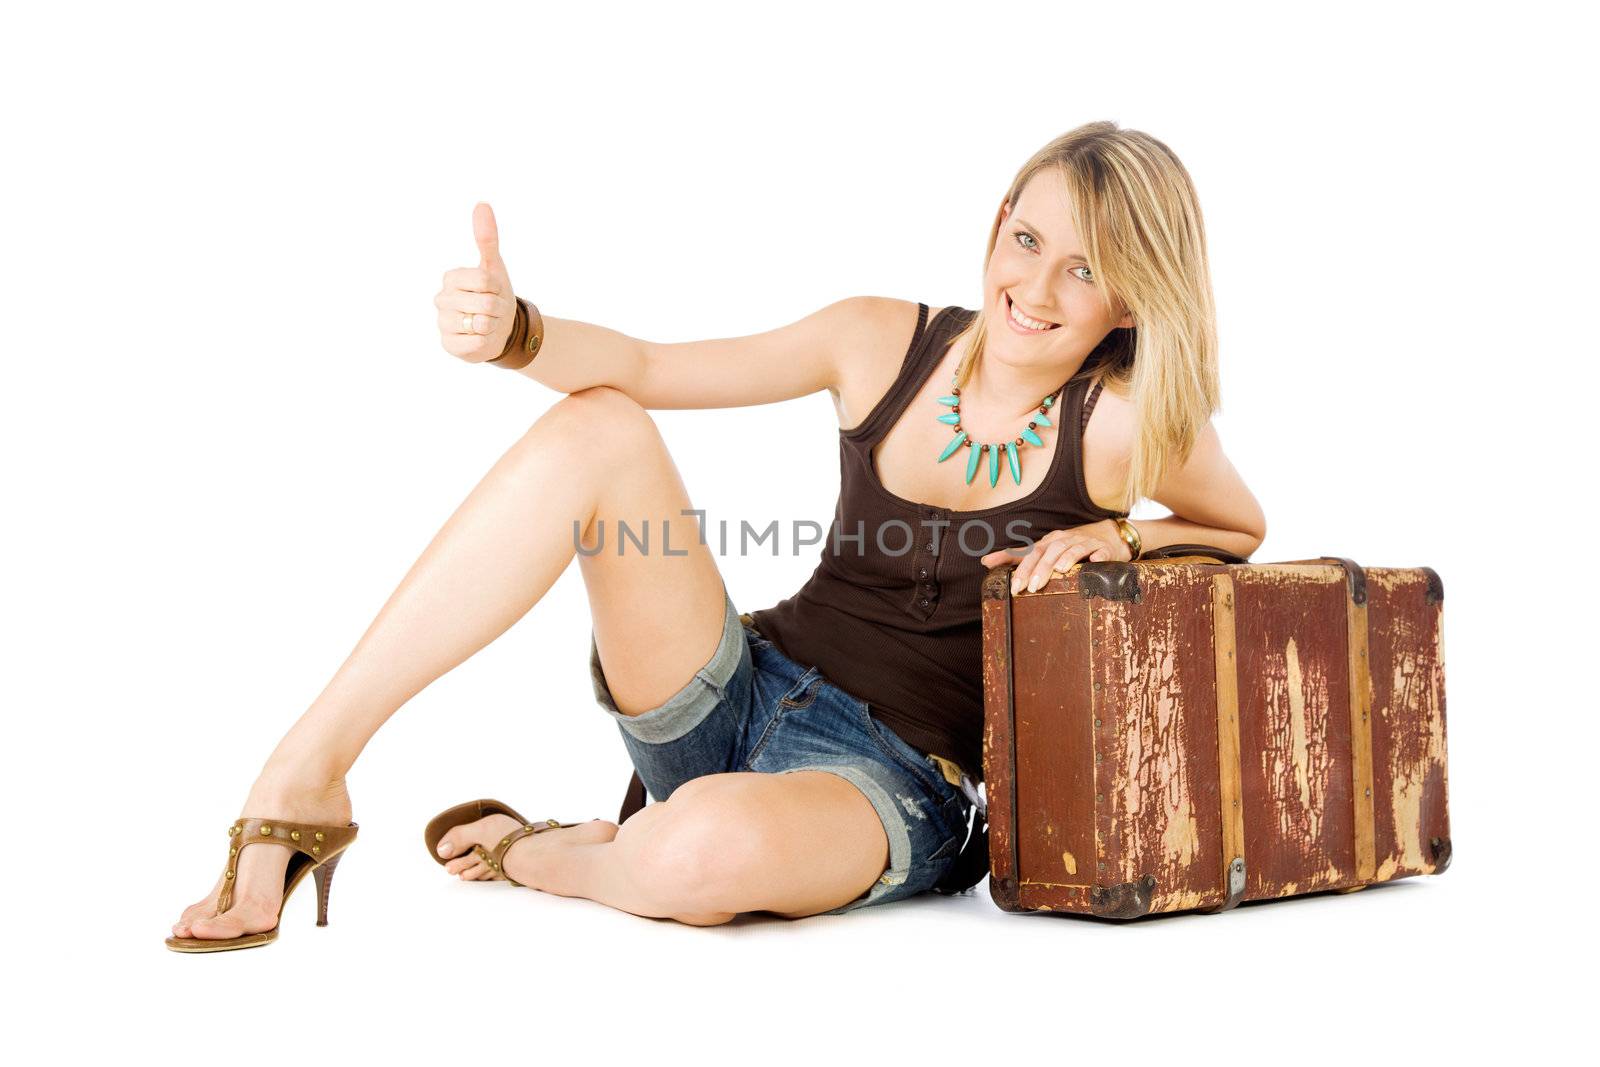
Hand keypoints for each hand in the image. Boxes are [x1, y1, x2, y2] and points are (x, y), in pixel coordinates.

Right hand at [435, 202, 517, 362]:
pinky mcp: (448, 345)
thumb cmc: (494, 294)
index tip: (494, 291)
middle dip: (498, 309)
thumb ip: (487, 237)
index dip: (498, 289)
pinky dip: (485, 341)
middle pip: (485, 304)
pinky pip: (475, 343)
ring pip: (481, 324)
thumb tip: (482, 204)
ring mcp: (443, 323)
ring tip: (487, 323)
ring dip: (493, 325)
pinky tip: (480, 337)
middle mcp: (442, 299)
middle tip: (493, 310)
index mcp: (451, 278)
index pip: (484, 281)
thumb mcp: (494, 266)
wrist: (499, 328)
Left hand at [979, 520, 1130, 594]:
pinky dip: (1097, 556)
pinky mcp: (1103, 549)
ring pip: (1073, 549)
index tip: (1006, 580)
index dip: (1018, 565)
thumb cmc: (1071, 547)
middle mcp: (1065, 540)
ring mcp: (1085, 543)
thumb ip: (1018, 557)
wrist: (1108, 537)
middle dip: (1039, 569)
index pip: (1031, 553)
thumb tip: (985, 561)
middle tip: (1030, 587)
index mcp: (1049, 542)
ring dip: (1065, 559)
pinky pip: (1100, 552)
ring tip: (1057, 572)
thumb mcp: (1044, 551)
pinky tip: (1093, 563)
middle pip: (1049, 552)